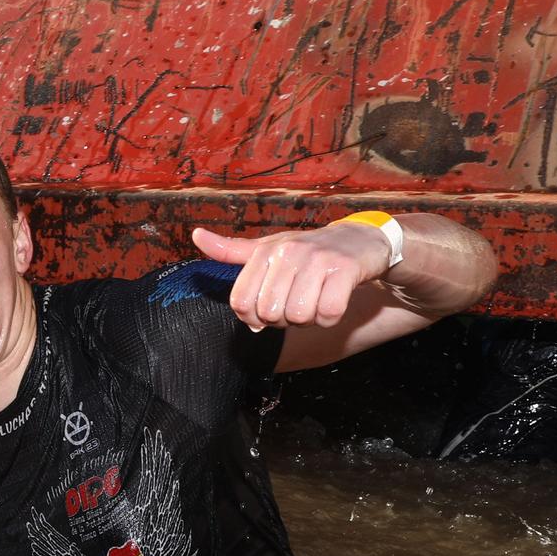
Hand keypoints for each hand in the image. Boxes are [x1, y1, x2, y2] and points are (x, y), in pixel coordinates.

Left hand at [192, 223, 392, 331]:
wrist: (359, 240)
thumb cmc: (307, 251)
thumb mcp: (267, 248)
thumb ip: (231, 250)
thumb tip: (196, 236)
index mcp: (263, 251)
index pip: (241, 303)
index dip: (253, 318)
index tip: (267, 310)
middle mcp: (288, 252)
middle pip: (270, 314)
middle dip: (283, 319)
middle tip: (296, 303)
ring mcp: (317, 260)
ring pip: (299, 316)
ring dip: (308, 319)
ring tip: (314, 301)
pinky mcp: (345, 270)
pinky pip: (328, 314)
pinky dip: (330, 318)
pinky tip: (332, 303)